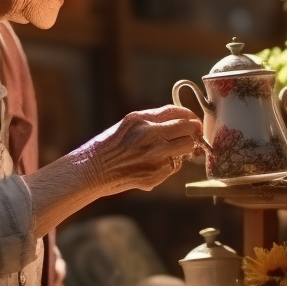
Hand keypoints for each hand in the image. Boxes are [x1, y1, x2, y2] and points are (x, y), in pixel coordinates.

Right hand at [79, 105, 205, 194]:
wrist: (92, 170)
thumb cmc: (108, 147)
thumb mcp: (128, 126)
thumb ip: (152, 122)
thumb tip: (179, 123)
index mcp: (141, 119)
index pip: (177, 111)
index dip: (189, 116)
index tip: (192, 121)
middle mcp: (150, 134)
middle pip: (189, 128)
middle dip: (194, 131)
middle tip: (194, 135)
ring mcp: (155, 155)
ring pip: (187, 147)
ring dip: (185, 149)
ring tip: (174, 152)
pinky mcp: (156, 174)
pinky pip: (174, 166)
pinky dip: (170, 166)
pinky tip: (155, 166)